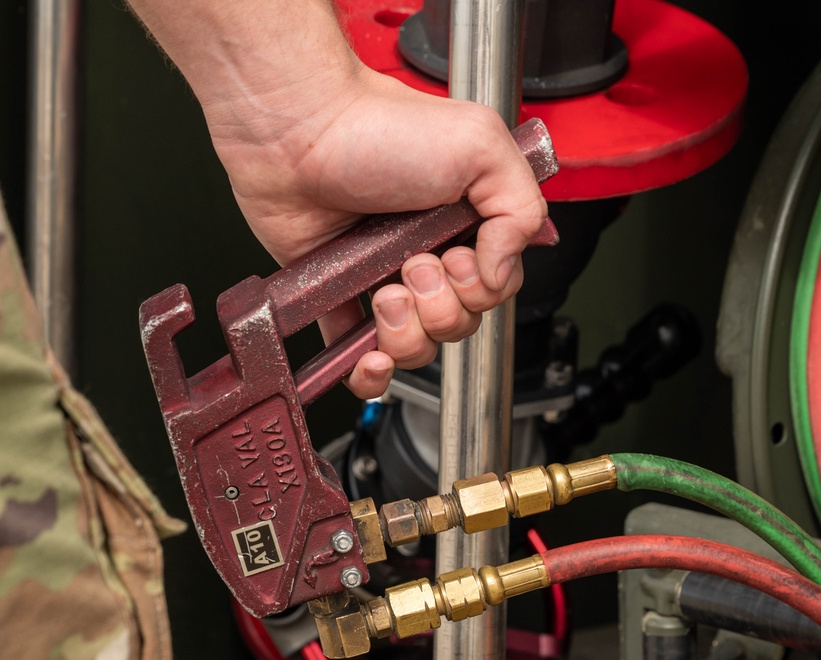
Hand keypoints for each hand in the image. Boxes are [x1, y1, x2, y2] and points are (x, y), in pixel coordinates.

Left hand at [127, 0, 547, 397]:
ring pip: (417, 346)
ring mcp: (383, 278)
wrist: (300, 130)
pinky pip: (359, 356)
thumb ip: (521, 209)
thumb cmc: (382, 127)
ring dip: (406, 333)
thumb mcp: (482, 148)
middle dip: (441, 306)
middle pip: (459, 324)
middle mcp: (429, 253)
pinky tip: (370, 358)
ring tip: (385, 292)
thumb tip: (504, 269)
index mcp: (467, 223)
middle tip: (415, 262)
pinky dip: (369, 372)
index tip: (457, 256)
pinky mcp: (338, 296)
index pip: (495, 288)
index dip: (480, 289)